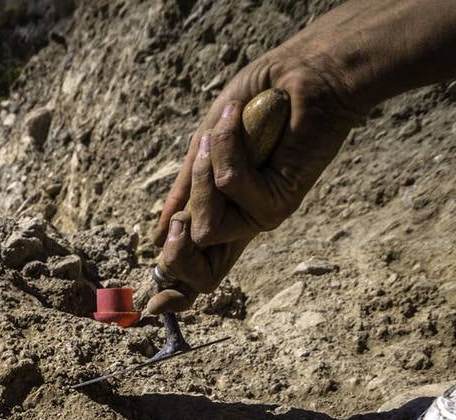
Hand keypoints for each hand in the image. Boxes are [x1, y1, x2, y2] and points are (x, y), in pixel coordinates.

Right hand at [153, 47, 363, 292]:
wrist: (301, 75)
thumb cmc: (254, 104)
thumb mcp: (205, 147)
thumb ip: (184, 190)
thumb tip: (157, 237)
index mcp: (225, 213)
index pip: (199, 269)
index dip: (176, 294)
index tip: (153, 309)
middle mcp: (245, 223)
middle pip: (199, 275)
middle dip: (177, 247)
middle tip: (188, 201)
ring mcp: (262, 217)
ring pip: (206, 228)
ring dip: (203, 173)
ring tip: (225, 130)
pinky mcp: (279, 204)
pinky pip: (229, 189)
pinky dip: (226, 148)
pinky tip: (238, 119)